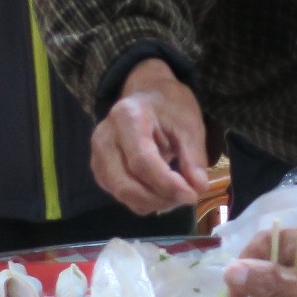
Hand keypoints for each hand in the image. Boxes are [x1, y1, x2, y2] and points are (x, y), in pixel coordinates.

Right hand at [91, 59, 209, 213]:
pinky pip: (120, 196)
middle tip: (187, 197)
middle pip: (126, 185)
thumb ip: (193, 156)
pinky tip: (162, 191)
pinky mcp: (100, 170)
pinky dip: (144, 201)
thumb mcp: (189, 123)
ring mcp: (97, 156)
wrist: (146, 93)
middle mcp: (104, 139)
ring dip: (153, 203)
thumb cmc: (168, 105)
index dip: (167, 184)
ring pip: (122, 195)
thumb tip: (199, 187)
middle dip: (160, 198)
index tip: (192, 195)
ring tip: (178, 193)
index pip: (142, 161)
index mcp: (126, 119)